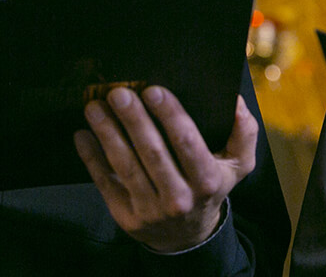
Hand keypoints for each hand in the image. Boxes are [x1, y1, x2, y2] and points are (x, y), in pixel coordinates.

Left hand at [74, 86, 257, 252]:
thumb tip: (235, 101)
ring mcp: (150, 210)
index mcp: (207, 180)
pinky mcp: (126, 217)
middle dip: (133, 119)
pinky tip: (82, 135)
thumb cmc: (211, 186)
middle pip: (152, 152)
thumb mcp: (238, 164)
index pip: (187, 143)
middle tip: (118, 92)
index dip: (170, 115)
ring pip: (125, 166)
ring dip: (107, 133)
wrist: (187, 235)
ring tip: (95, 107)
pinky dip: (91, 158)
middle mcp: (179, 198)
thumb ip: (243, 132)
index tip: (153, 89)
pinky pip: (105, 183)